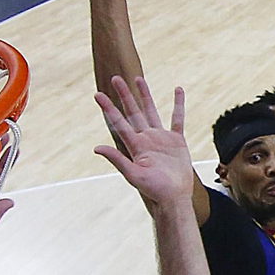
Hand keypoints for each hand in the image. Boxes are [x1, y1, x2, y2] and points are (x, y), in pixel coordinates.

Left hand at [93, 75, 194, 208]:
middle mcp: (146, 138)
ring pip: (151, 111)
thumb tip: (96, 148)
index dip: (108, 108)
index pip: (118, 122)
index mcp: (135, 145)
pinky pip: (177, 118)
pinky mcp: (176, 140)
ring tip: (138, 78)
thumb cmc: (154, 189)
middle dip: (124, 95)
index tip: (97, 95)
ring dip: (145, 95)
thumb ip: (117, 159)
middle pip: (133, 112)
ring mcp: (161, 138)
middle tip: (115, 78)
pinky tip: (178, 90)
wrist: (174, 196)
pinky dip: (178, 104)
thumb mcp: (133, 175)